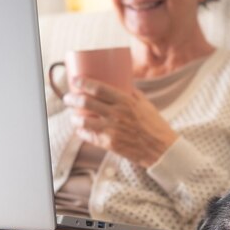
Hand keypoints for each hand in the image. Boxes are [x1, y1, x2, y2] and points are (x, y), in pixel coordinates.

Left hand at [62, 76, 177, 167]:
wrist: (160, 149)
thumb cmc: (154, 125)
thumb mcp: (145, 104)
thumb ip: (131, 93)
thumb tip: (120, 82)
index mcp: (126, 102)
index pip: (98, 88)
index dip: (83, 83)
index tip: (75, 80)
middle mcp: (117, 115)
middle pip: (86, 102)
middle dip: (72, 98)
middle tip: (68, 97)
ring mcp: (112, 130)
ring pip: (83, 120)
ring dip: (75, 116)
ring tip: (74, 115)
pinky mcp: (109, 144)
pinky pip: (89, 136)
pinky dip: (82, 132)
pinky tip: (81, 129)